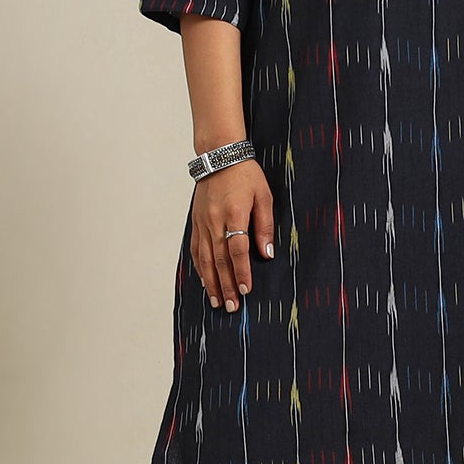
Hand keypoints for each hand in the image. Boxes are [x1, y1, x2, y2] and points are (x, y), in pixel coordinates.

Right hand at [191, 159, 273, 309]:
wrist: (219, 156)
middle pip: (220, 260)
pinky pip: (196, 249)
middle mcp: (215, 221)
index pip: (237, 249)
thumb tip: (267, 253)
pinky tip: (205, 281)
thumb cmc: (245, 174)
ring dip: (212, 282)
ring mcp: (203, 222)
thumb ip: (265, 225)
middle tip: (232, 307)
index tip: (246, 289)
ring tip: (217, 302)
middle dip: (226, 285)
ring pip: (205, 259)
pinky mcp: (196, 222)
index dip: (241, 271)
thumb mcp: (264, 196)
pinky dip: (200, 268)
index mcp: (234, 214)